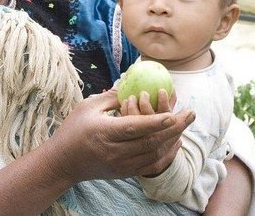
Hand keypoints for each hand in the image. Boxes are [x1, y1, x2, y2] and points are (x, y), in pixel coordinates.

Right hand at [46, 88, 194, 182]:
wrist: (63, 163)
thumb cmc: (73, 129)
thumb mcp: (88, 106)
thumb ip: (112, 96)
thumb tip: (132, 82)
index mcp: (104, 133)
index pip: (134, 127)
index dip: (156, 121)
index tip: (174, 113)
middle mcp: (114, 152)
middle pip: (151, 142)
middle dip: (175, 128)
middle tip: (191, 113)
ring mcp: (121, 165)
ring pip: (154, 154)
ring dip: (173, 139)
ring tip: (186, 123)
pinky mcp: (125, 172)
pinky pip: (151, 166)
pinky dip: (167, 154)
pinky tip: (175, 142)